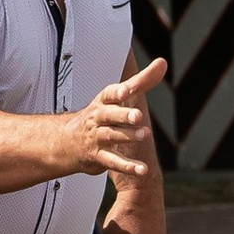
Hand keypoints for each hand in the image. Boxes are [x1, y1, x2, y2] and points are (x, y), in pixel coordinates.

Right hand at [61, 56, 166, 186]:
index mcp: (103, 102)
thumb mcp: (121, 97)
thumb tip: (162, 63)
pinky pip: (113, 162)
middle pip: (109, 115)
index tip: (125, 90)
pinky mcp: (99, 158)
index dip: (116, 93)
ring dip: (127, 136)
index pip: (107, 94)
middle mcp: (98, 119)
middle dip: (122, 115)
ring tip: (145, 134)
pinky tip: (142, 169)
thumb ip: (142, 81)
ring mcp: (97, 138)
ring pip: (111, 136)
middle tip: (138, 116)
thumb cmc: (102, 115)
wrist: (71, 143)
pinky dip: (127, 167)